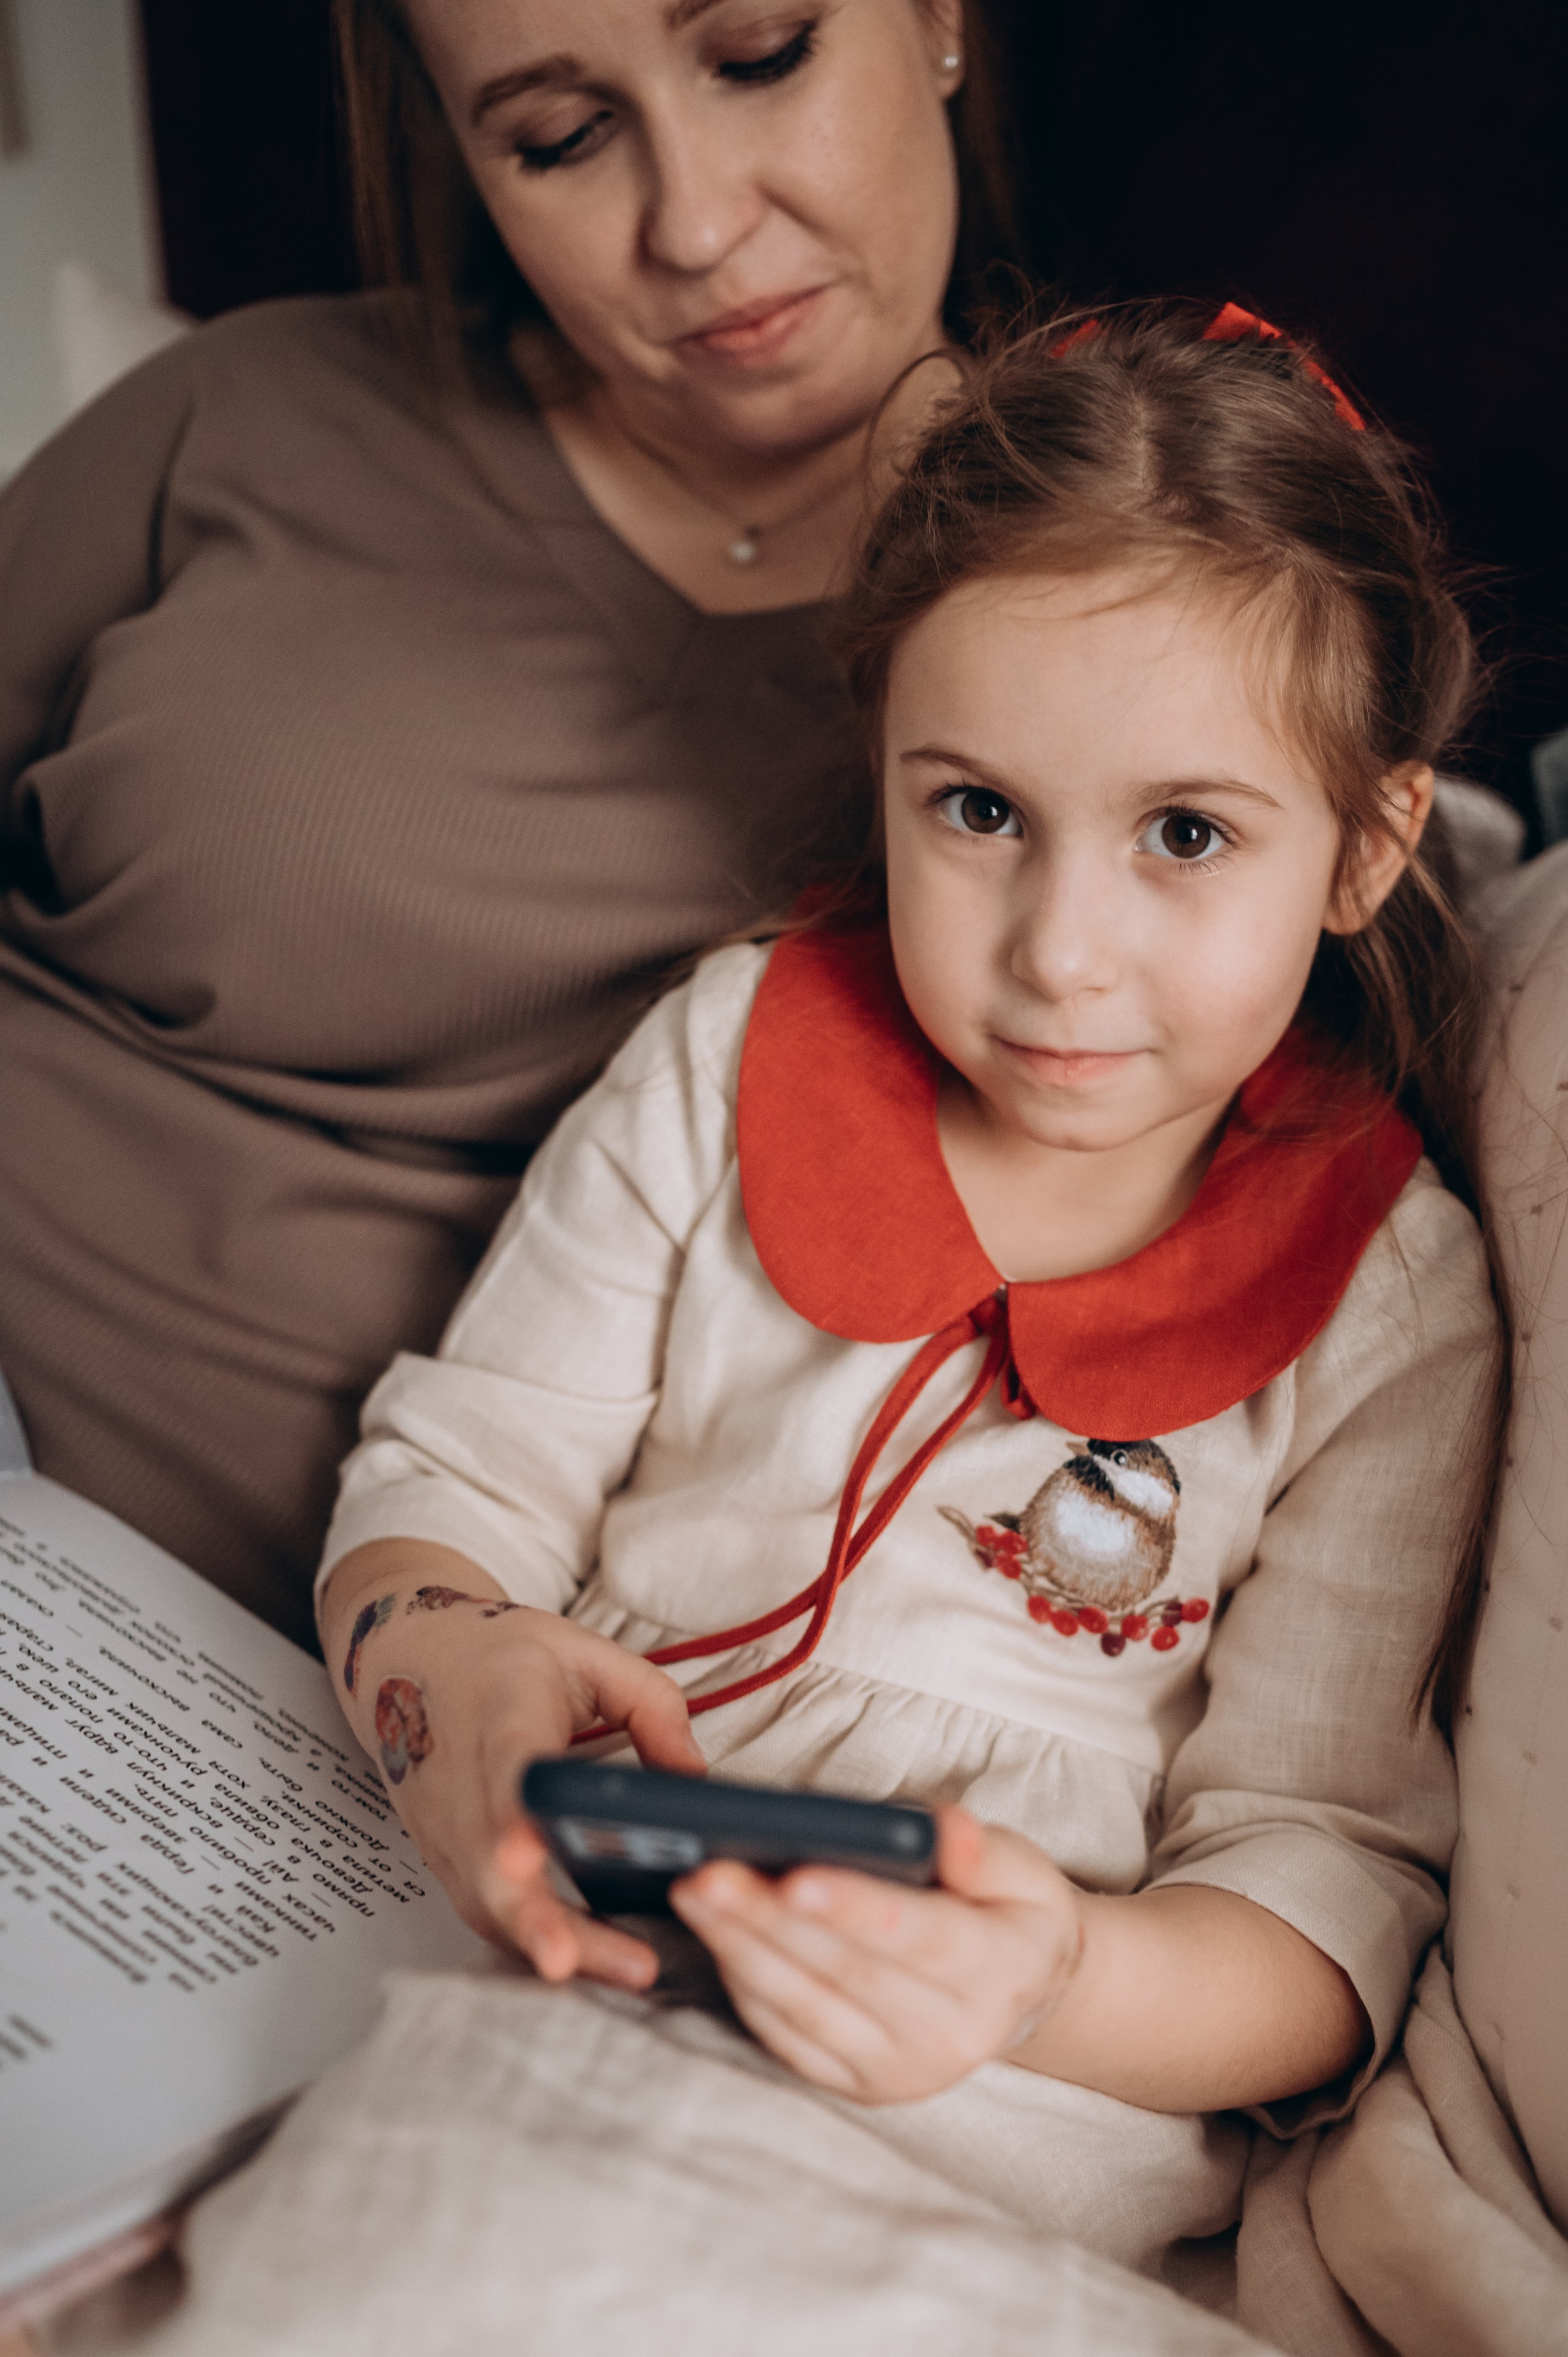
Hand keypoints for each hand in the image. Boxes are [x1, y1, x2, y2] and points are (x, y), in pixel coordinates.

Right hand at [320, 1540, 704, 1989]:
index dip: (512, 1816)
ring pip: (482, 1900)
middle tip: (574, 1962)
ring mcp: (442, 1823)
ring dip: (540, 1943)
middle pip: (486, 1860)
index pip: (503, 1768)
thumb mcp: (588, 1654)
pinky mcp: (441, 1854)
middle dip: (529, 1917)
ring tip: (623, 1971)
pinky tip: (588, 1960)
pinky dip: (527, 1939)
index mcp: (500, 1712)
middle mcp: (460, 1776)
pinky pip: (482, 1907)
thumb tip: (694, 1784)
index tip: (526, 1857)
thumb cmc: (505, 1656)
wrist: (411, 1658)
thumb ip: (652, 1708)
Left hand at [668, 1806, 1084, 2103]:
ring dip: (739, 1948)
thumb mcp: (1023, 1870)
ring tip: (693, 1893)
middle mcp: (951, 2036)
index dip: (857, 1909)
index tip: (795, 1876)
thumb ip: (984, 1852)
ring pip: (805, 2007)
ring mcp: (900, 2070)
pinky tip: (715, 1935)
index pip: (920, 1937)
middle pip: (845, 1972)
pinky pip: (788, 2036)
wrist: (1020, 1994)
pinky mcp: (858, 2085)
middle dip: (769, 1920)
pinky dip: (745, 1984)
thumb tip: (945, 1830)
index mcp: (1001, 1971)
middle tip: (708, 1872)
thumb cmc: (1010, 1912)